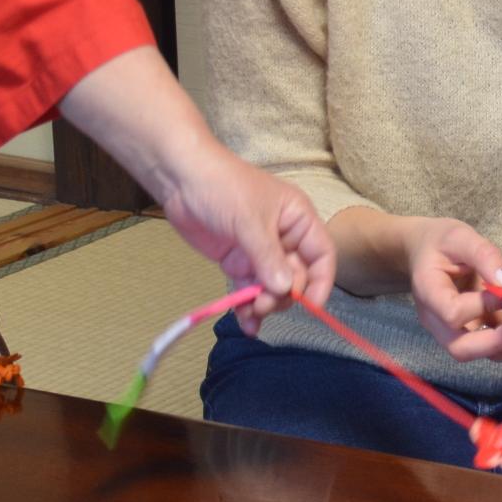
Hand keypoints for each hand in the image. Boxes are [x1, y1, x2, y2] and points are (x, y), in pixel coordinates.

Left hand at [158, 142, 336, 334]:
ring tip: (249, 314)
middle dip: (282, 295)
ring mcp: (259, 252)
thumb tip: (286, 290)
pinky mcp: (237, 262)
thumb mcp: (250, 220)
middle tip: (261, 304)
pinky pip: (248, 289)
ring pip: (271, 287)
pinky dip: (247, 306)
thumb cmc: (224, 187)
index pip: (321, 256)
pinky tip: (244, 323)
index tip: (311, 306)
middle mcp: (284, 238)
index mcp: (298, 220)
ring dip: (264, 304)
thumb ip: (268, 257)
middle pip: (296, 277)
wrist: (180, 178)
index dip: (320, 282)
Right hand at [402, 217, 501, 362]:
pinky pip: (495, 344)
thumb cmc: (440, 243)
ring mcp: (452, 332)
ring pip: (483, 353)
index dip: (483, 306)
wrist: (424, 254)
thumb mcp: (460, 236)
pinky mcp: (472, 332)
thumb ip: (484, 255)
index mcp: (429, 293)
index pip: (452, 313)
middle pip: (463, 349)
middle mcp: (436, 321)